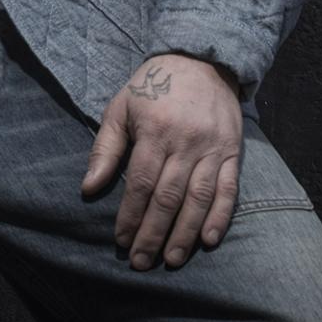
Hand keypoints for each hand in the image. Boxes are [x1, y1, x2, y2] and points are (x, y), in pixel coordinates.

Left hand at [80, 54, 242, 269]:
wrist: (201, 59)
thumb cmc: (153, 86)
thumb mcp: (121, 107)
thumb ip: (105, 148)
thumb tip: (89, 188)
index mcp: (154, 130)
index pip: (140, 182)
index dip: (130, 215)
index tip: (121, 241)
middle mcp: (185, 141)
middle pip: (168, 197)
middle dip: (153, 233)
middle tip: (141, 262)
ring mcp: (211, 147)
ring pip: (198, 199)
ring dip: (184, 233)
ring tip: (172, 260)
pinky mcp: (232, 151)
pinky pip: (228, 190)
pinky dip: (220, 216)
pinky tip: (208, 240)